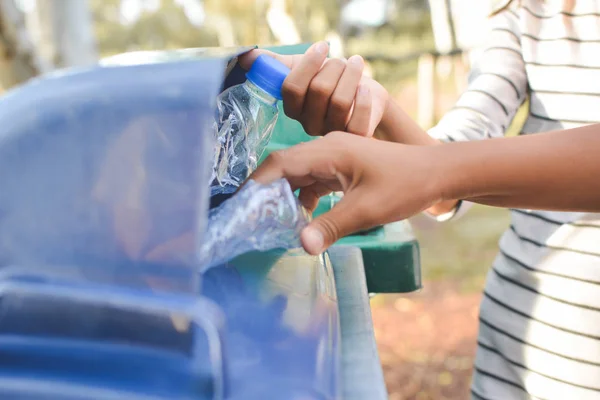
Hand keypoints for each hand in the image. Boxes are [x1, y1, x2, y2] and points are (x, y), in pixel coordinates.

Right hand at [238, 42, 388, 136]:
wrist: (365, 95)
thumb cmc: (330, 79)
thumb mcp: (302, 68)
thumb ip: (273, 64)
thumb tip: (246, 56)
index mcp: (294, 108)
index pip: (292, 88)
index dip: (307, 64)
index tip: (322, 46)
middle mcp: (309, 124)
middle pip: (319, 91)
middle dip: (333, 67)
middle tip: (342, 61)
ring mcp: (332, 133)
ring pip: (339, 102)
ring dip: (350, 75)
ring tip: (356, 64)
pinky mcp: (355, 138)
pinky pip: (358, 120)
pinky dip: (363, 99)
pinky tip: (365, 87)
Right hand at [249, 132, 443, 254]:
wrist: (437, 173)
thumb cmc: (406, 185)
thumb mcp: (367, 210)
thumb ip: (331, 226)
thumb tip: (301, 245)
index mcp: (329, 150)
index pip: (280, 163)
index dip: (257, 183)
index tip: (240, 205)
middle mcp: (327, 149)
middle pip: (285, 167)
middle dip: (267, 192)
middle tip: (251, 219)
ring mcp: (335, 157)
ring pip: (299, 175)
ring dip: (286, 197)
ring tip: (272, 223)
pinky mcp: (343, 168)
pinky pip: (314, 181)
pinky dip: (304, 198)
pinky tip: (302, 219)